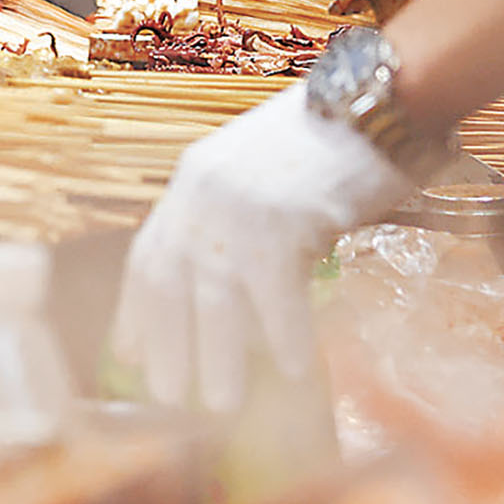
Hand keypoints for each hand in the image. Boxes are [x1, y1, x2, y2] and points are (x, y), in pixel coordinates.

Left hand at [111, 85, 413, 412]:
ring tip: (220, 404)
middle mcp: (200, 193)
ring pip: (214, 295)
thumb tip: (226, 294)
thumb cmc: (323, 145)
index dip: (137, 311)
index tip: (129, 357)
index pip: (148, 257)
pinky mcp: (283, 214)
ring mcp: (237, 203)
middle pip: (169, 283)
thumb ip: (231, 223)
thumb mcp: (254, 176)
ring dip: (217, 355)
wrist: (375, 100)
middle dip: (166, 345)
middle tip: (170, 399)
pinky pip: (276, 288)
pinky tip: (293, 370)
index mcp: (189, 184)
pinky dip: (283, 333)